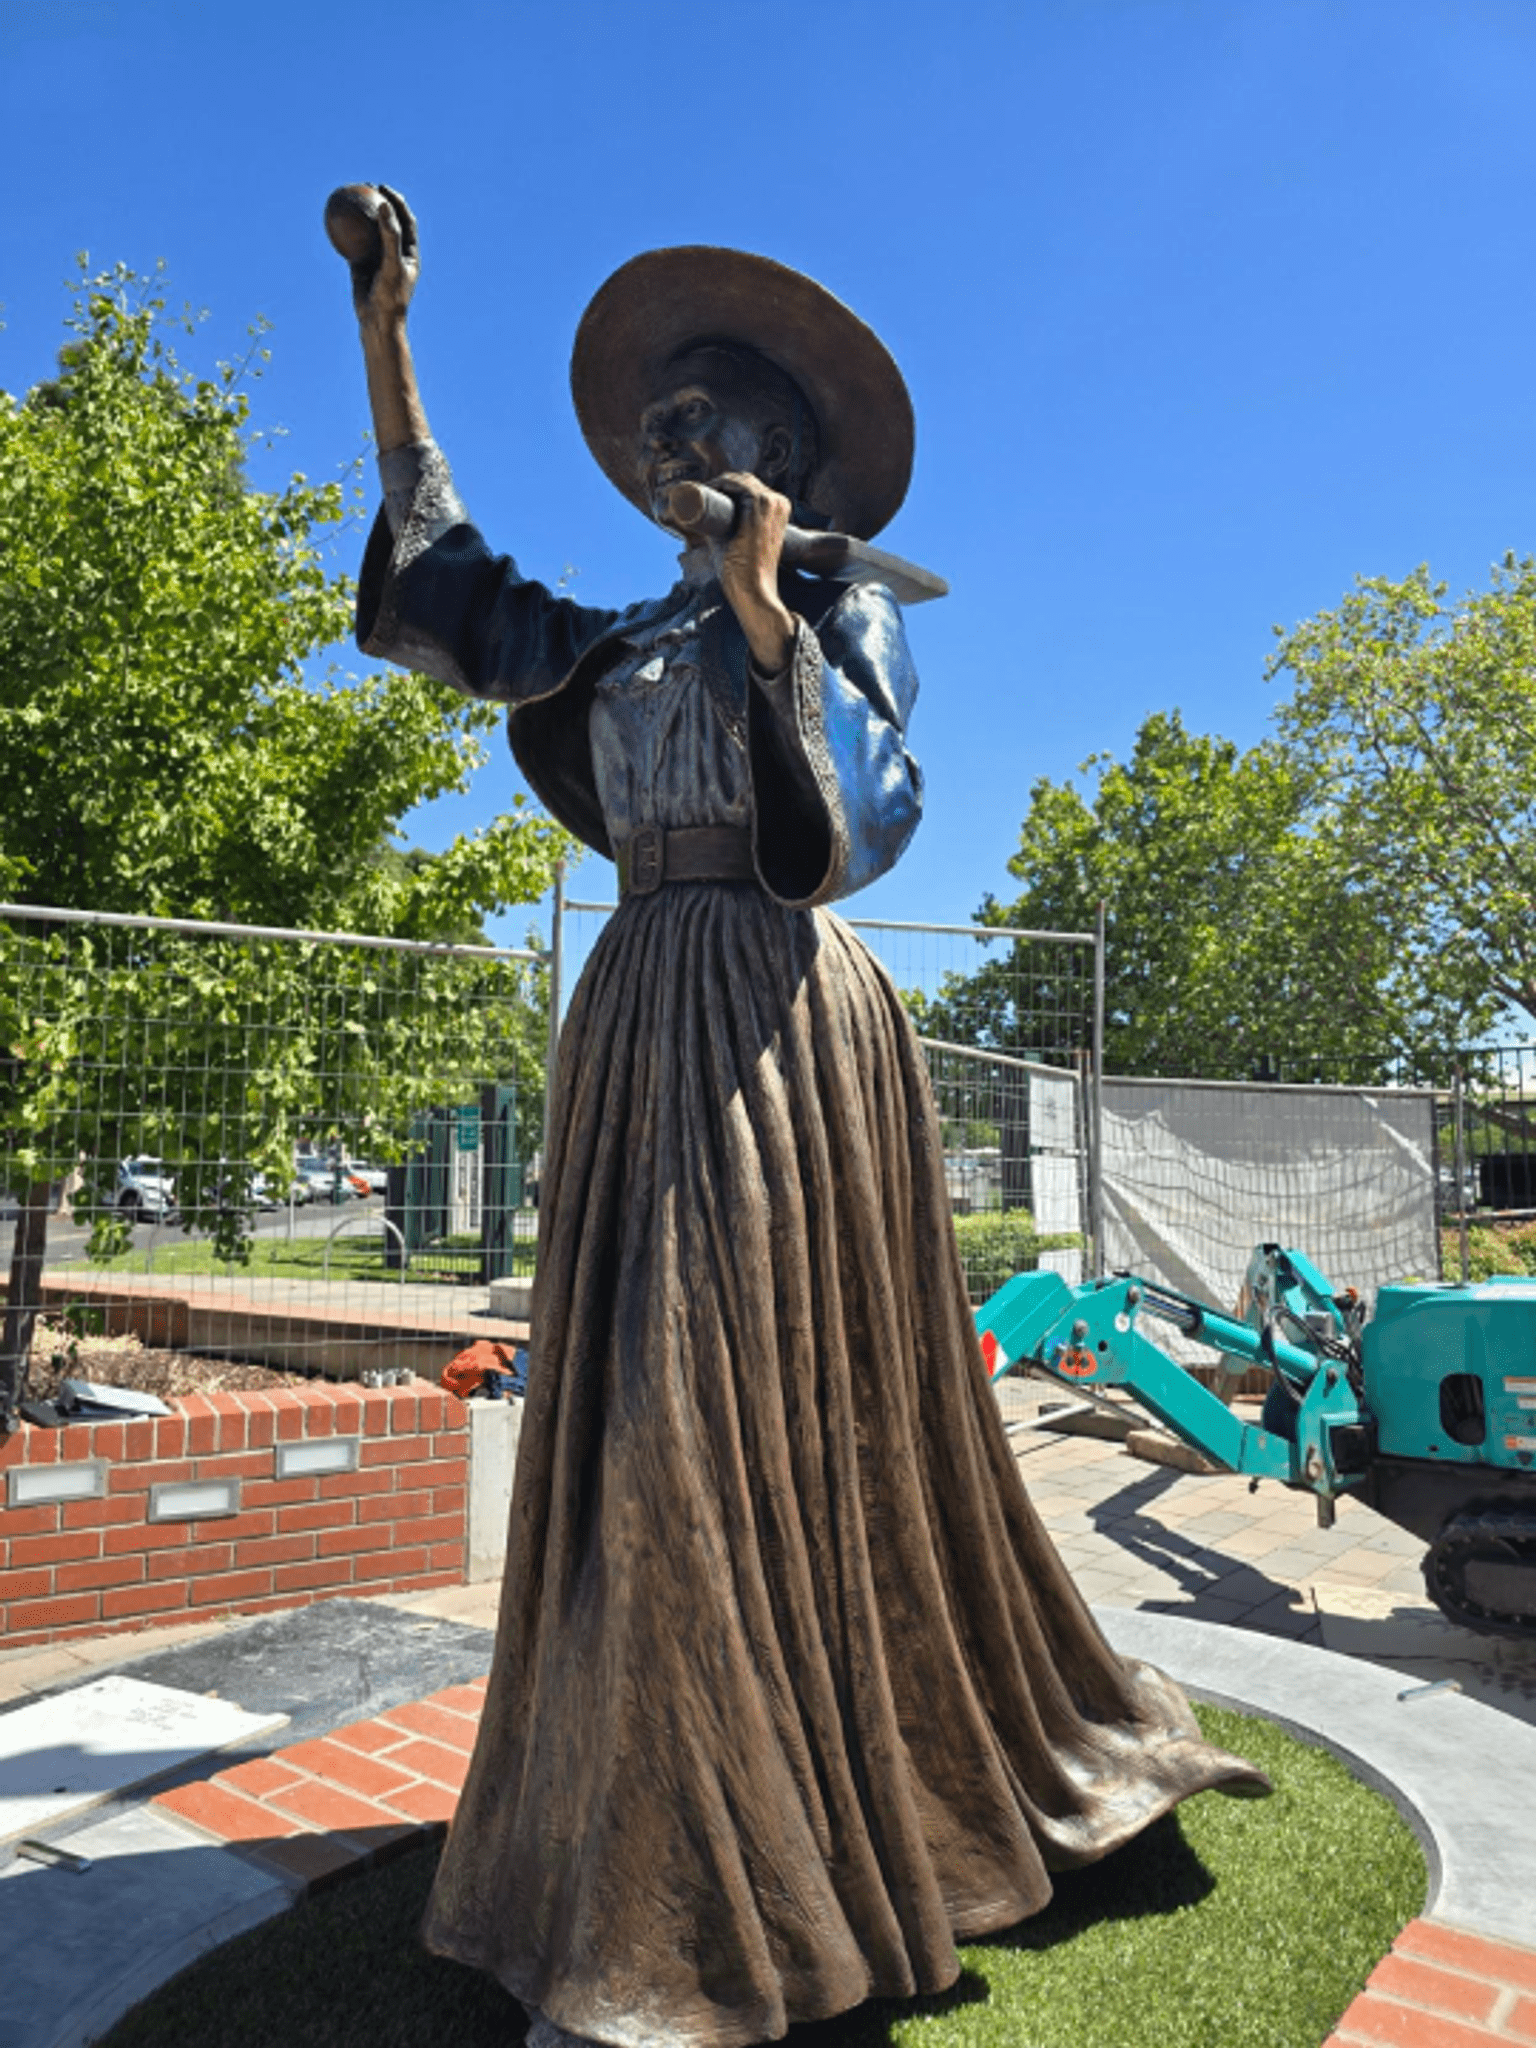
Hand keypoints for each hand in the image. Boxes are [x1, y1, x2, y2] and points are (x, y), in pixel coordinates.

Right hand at [355, 184, 418, 330]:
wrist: (377, 322)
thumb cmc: (390, 296)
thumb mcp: (392, 263)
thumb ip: (390, 235)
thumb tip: (384, 205)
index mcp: (409, 253)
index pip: (405, 220)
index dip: (396, 201)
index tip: (383, 188)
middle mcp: (394, 253)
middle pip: (386, 221)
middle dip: (378, 202)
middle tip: (365, 187)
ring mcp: (377, 259)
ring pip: (367, 232)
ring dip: (360, 215)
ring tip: (349, 198)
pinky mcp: (361, 265)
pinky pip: (351, 244)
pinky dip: (343, 233)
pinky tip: (331, 220)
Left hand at [709, 473, 795, 672]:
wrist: (754, 590)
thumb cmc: (746, 574)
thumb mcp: (737, 543)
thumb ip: (724, 530)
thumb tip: (702, 523)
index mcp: (779, 512)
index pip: (750, 489)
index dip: (727, 490)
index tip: (707, 499)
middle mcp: (779, 503)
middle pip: (744, 481)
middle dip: (721, 485)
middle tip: (698, 497)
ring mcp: (771, 502)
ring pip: (739, 480)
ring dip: (717, 483)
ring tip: (697, 495)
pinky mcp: (759, 504)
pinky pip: (736, 483)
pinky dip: (719, 483)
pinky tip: (704, 490)